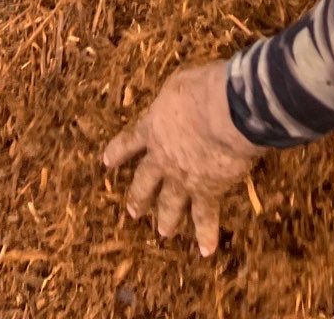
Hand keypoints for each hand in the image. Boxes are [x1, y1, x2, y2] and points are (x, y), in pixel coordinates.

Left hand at [102, 58, 257, 255]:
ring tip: (163, 231)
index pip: (130, 141)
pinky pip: (205, 217)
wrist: (227, 112)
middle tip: (132, 211)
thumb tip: (178, 98)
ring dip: (166, 218)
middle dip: (139, 196)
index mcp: (153, 127)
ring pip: (170, 204)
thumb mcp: (181, 83)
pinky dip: (206, 234)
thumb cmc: (205, 88)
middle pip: (145, 181)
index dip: (118, 151)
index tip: (106, 162)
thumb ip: (175, 97)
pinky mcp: (206, 190)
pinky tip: (206, 250)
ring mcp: (182, 178)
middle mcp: (162, 158)